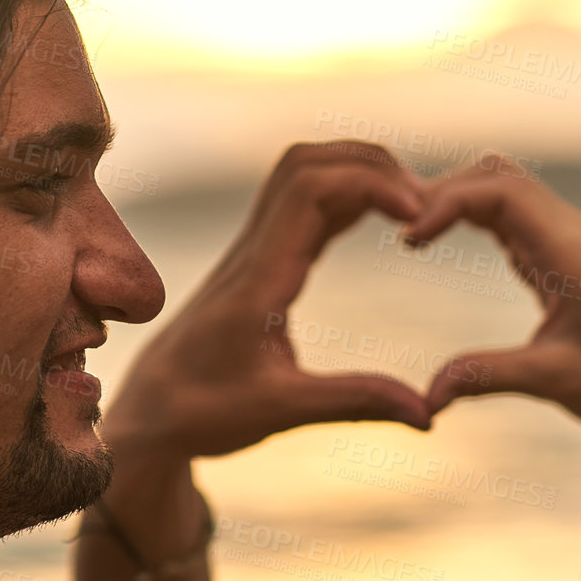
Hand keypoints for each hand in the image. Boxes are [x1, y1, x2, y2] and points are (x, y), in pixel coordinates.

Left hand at [99, 141, 433, 466]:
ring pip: (302, 174)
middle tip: (424, 204)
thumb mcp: (284, 412)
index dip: (368, 184)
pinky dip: (347, 195)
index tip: (417, 213)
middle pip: (306, 164)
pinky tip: (382, 216)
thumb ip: (356, 403)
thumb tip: (428, 416)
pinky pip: (302, 203)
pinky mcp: (260, 259)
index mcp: (258, 278)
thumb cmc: (207, 412)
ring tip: (411, 206)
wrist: (152, 410)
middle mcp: (252, 251)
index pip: (309, 192)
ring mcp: (253, 250)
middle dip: (371, 166)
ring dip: (358, 172)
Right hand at [407, 154, 580, 429]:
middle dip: (443, 191)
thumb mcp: (550, 382)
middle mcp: (569, 230)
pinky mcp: (551, 245)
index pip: (504, 191)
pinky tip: (433, 238)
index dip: (450, 200)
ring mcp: (562, 233)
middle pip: (496, 174)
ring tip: (411, 234)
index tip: (409, 237)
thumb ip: (488, 377)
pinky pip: (504, 208)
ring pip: (499, 184)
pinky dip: (464, 212)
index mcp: (572, 252)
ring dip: (453, 197)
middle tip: (400, 233)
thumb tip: (428, 397)